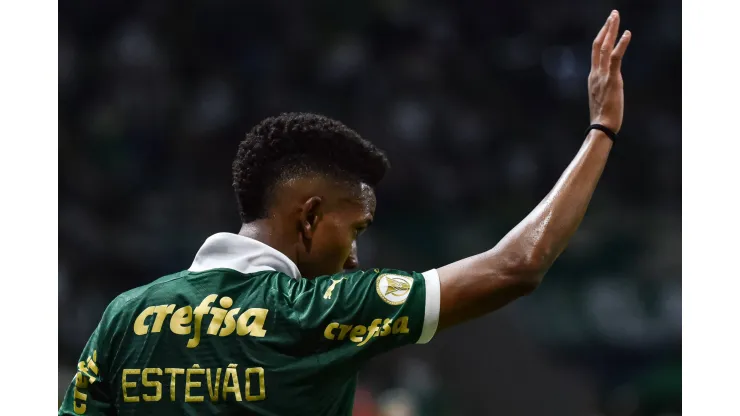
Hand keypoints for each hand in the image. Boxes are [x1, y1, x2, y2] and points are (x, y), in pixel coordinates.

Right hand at [588, 10, 631, 132]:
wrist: (602, 126)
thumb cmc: (603, 117)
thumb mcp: (602, 99)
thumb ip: (604, 89)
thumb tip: (608, 89)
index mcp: (593, 77)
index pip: (596, 53)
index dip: (601, 38)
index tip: (607, 27)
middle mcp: (595, 73)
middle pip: (598, 45)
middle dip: (605, 28)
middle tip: (612, 14)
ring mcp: (602, 75)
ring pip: (604, 47)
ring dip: (611, 29)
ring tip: (615, 16)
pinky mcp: (612, 79)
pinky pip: (615, 58)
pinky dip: (621, 44)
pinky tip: (627, 33)